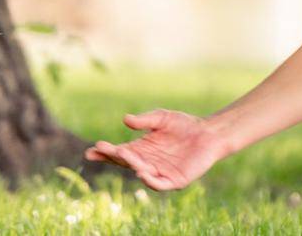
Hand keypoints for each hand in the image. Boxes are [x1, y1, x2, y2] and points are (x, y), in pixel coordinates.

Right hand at [83, 108, 228, 191]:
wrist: (209, 133)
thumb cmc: (185, 125)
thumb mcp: (162, 118)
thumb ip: (145, 121)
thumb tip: (125, 120)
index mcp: (142, 149)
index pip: (120, 153)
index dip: (106, 152)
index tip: (91, 150)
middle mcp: (148, 162)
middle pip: (127, 162)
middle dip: (113, 156)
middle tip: (101, 149)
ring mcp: (160, 172)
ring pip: (141, 172)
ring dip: (131, 164)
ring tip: (121, 153)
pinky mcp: (174, 180)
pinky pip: (159, 183)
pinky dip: (149, 180)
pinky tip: (141, 172)